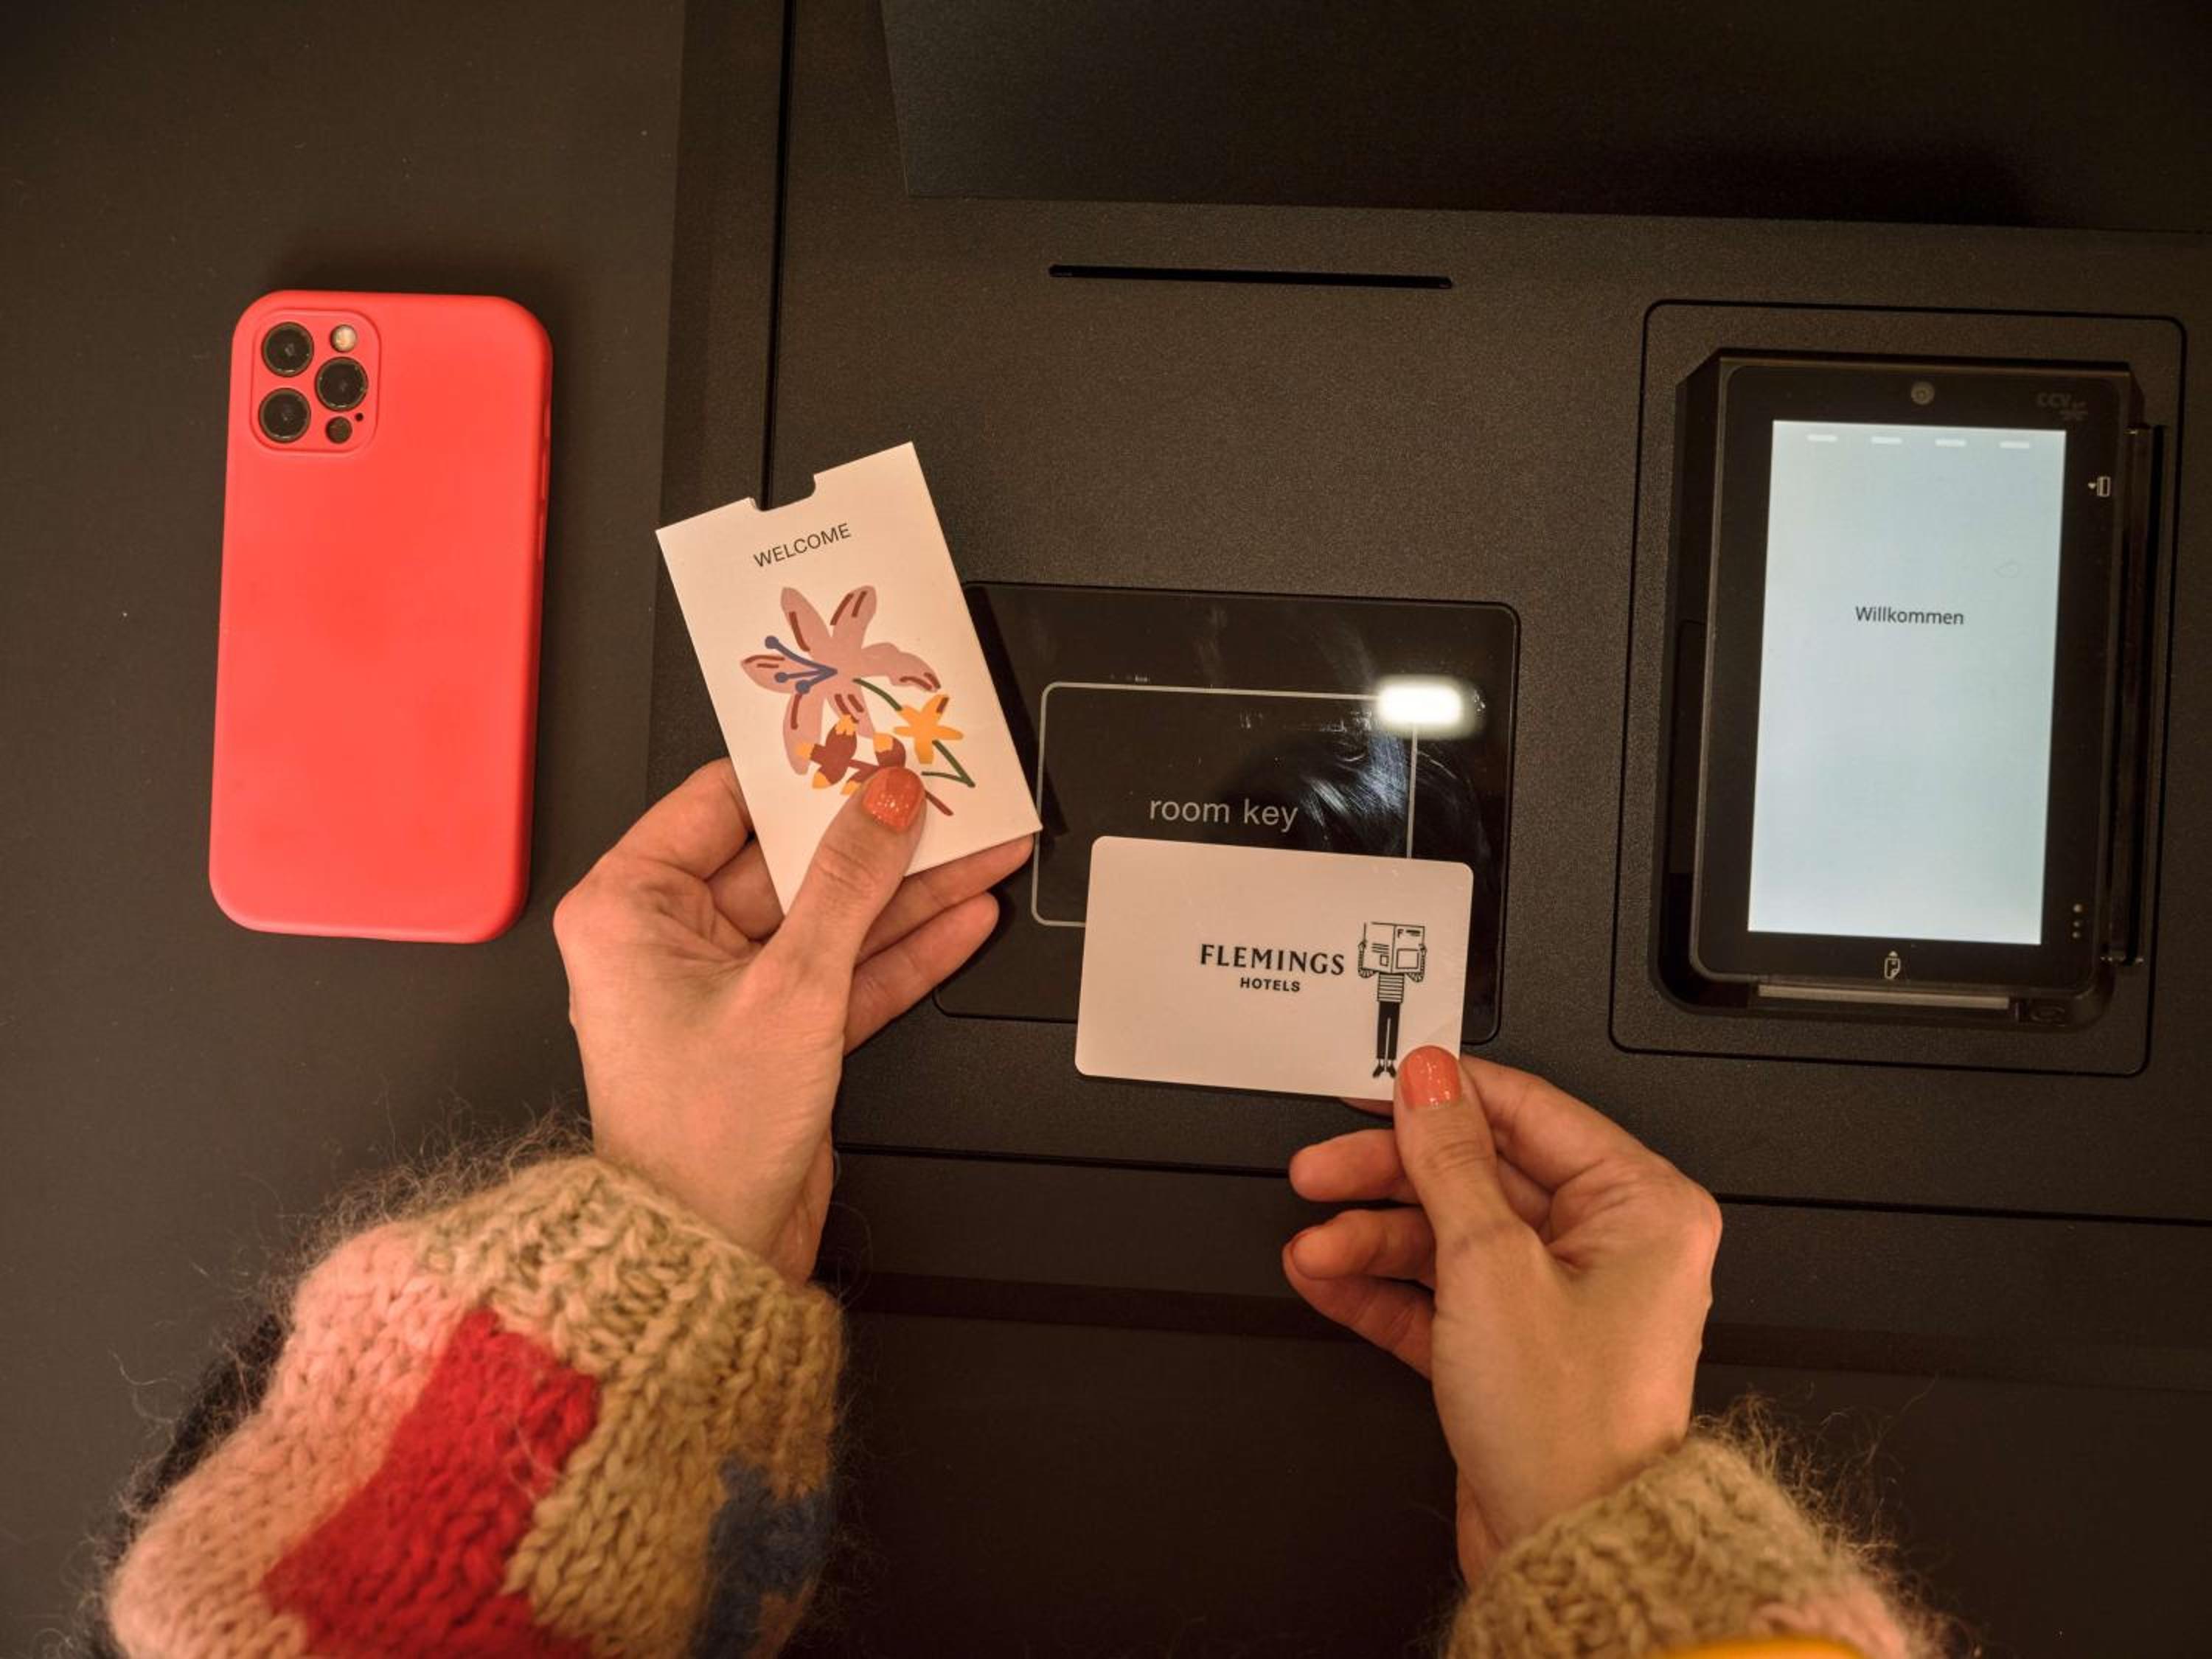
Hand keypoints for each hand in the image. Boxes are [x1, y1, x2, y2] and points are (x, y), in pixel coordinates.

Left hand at [554, 759, 1029, 1279]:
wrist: (710, 1255)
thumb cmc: (697, 1141)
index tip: (863, 743)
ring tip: (978, 847)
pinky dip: (905, 949)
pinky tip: (961, 915)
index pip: (724, 802)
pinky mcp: (778, 1029)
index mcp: (629, 908)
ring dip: (908, 888)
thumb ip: (848, 883)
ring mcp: (730, 986)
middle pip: (790, 858)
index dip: (802, 773)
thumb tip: (884, 802)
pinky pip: (848, 969)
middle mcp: (670, 939)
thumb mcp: (789, 987)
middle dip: (875, 835)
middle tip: (940, 792)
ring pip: (832, 913)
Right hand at [1283, 1048, 1719, 1580]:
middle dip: (1388, 1176)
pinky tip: (1330, 1276)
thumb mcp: (1492, 1264)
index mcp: (1640, 1204)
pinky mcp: (1514, 1348)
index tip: (1378, 1088)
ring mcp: (1558, 1298)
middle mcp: (1609, 1245)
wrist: (1567, 1552)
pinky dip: (1383, 1287)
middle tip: (1321, 1169)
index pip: (1527, 1112)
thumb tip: (1431, 1081)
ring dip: (1372, 1237)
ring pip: (1448, 1235)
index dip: (1442, 1098)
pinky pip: (1439, 1293)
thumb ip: (1449, 1162)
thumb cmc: (1571, 1428)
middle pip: (1477, 1174)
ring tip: (1315, 1243)